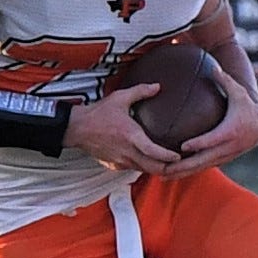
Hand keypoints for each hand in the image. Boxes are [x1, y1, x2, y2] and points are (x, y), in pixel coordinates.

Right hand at [65, 82, 179, 171]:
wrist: (76, 128)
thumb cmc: (98, 113)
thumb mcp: (120, 98)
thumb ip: (140, 91)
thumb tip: (158, 86)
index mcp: (131, 137)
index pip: (154, 153)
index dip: (169, 157)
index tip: (179, 155)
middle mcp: (127, 153)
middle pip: (154, 169)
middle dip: (169, 168)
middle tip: (181, 163)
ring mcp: (120, 162)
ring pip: (145, 171)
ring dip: (158, 169)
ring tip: (170, 164)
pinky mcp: (114, 165)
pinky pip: (133, 169)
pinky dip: (144, 167)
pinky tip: (150, 161)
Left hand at [159, 71, 257, 177]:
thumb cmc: (246, 105)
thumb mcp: (239, 92)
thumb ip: (226, 81)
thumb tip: (214, 68)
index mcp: (231, 130)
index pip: (213, 139)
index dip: (199, 144)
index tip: (183, 146)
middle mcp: (229, 146)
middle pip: (204, 159)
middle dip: (185, 166)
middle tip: (165, 168)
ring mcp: (226, 155)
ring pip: (203, 167)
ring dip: (184, 172)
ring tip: (163, 176)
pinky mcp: (223, 159)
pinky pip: (204, 166)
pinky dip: (190, 171)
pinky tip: (173, 173)